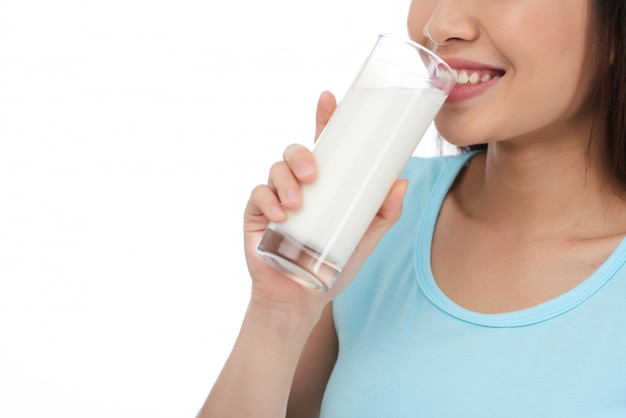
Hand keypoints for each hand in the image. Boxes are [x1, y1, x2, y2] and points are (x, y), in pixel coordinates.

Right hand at [243, 91, 407, 316]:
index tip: (328, 98)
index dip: (324, 119)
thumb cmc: (332, 265)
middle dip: (302, 155)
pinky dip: (269, 201)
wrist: (301, 297)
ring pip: (275, 169)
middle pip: (295, 151)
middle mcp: (298, 185)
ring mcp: (275, 198)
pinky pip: (258, 195)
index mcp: (324, 185)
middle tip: (314, 175)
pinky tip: (281, 215)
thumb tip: (401, 182)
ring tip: (298, 204)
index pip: (324, 145)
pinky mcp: (256, 215)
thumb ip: (384, 215)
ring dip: (286, 181)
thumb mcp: (365, 239)